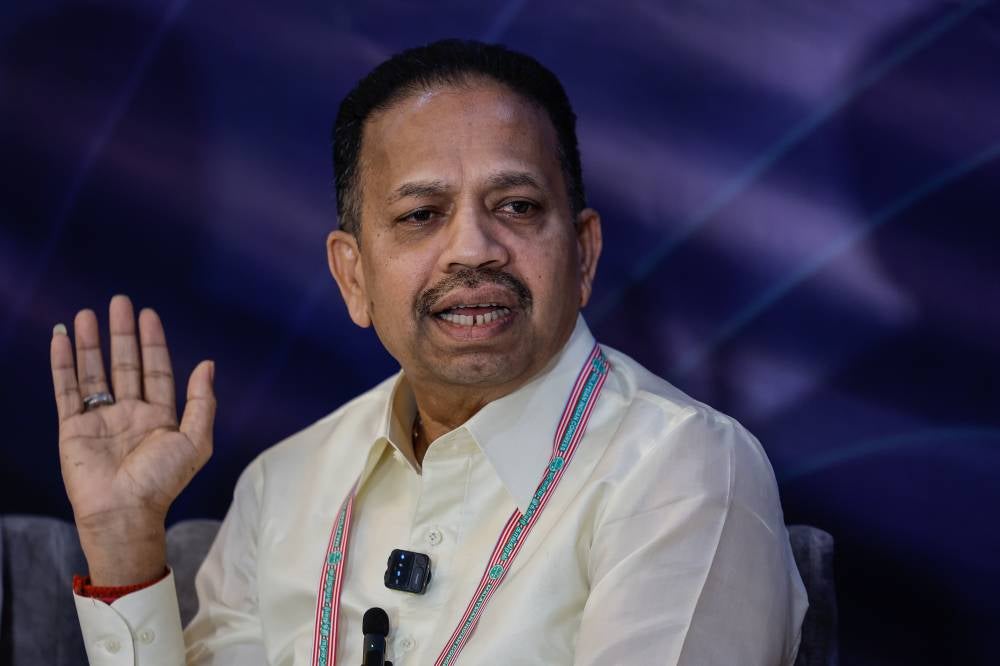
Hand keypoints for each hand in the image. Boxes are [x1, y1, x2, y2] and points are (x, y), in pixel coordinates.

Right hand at [50, 295, 215, 584]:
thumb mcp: (195, 440)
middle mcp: (130, 413)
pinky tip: (62, 339)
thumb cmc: (162, 481)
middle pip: (125, 364)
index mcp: (160, 416)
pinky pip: (67, 390)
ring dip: (89, 343)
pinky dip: (63, 364)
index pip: (156, 370)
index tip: (148, 314)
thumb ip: (202, 402)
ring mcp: (100, 419)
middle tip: (119, 302)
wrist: (124, 512)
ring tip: (87, 314)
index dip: (153, 342)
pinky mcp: (73, 428)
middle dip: (122, 333)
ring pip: (94, 372)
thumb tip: (207, 363)